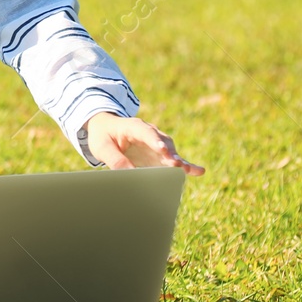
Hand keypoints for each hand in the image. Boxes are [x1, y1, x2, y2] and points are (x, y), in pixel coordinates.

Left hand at [85, 112, 203, 175]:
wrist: (106, 129)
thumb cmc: (103, 136)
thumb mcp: (102, 147)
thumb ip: (115, 159)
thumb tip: (128, 175)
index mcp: (133, 126)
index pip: (145, 132)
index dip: (154, 140)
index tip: (162, 149)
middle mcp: (149, 133)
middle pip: (162, 142)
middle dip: (169, 153)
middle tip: (175, 164)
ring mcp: (157, 144)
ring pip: (170, 151)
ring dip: (177, 161)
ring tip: (185, 171)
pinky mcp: (160, 155)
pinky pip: (174, 160)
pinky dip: (185, 165)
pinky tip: (199, 171)